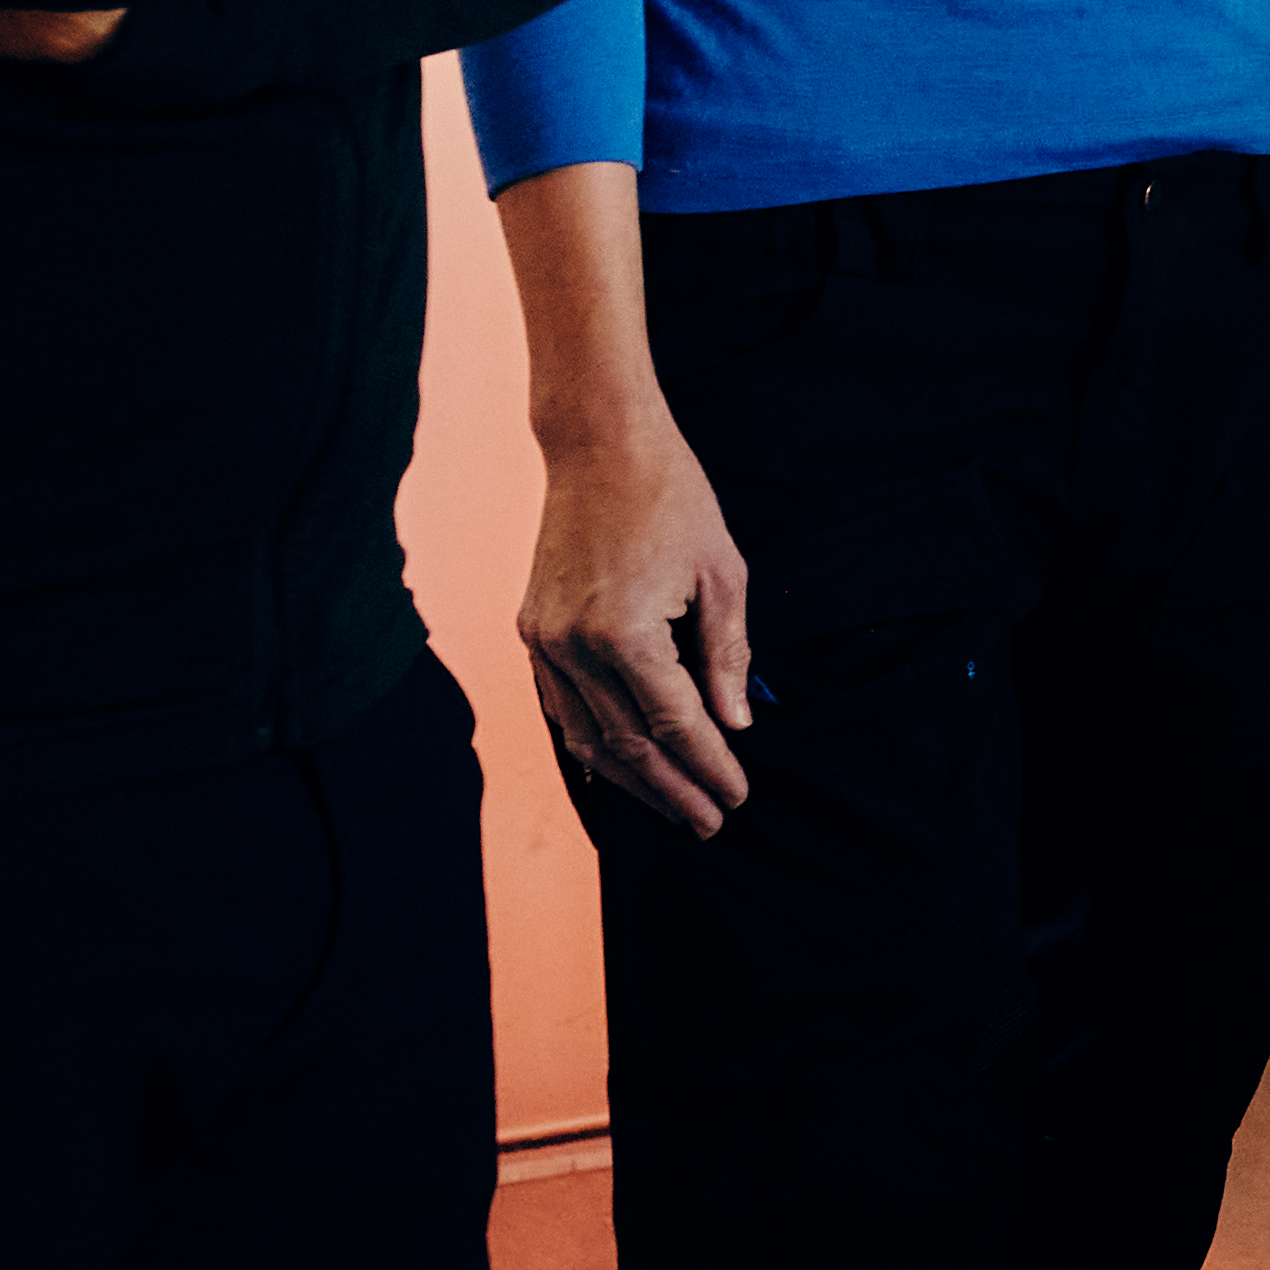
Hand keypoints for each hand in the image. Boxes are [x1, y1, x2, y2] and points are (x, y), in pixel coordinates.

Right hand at [525, 416, 756, 835]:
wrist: (600, 447)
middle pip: (627, 743)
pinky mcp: (532, 632)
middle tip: (710, 822)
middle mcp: (573, 646)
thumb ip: (727, 655)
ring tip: (672, 806)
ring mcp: (544, 641)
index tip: (737, 795)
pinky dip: (591, 743)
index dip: (709, 765)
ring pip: (586, 736)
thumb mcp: (722, 574)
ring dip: (631, 779)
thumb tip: (736, 724)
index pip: (676, 723)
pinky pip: (561, 707)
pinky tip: (619, 767)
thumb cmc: (673, 499)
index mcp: (626, 632)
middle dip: (672, 789)